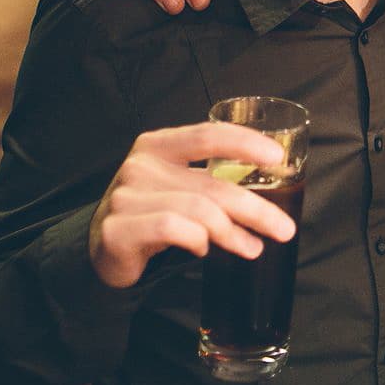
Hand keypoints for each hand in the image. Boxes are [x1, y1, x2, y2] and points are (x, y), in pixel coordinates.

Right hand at [88, 122, 297, 288]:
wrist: (102, 246)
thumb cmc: (150, 212)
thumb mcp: (178, 188)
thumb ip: (212, 183)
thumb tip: (269, 197)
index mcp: (158, 145)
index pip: (207, 135)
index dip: (245, 142)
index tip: (277, 157)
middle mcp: (141, 165)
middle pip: (212, 184)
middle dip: (256, 208)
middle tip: (283, 228)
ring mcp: (126, 196)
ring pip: (197, 211)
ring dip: (232, 232)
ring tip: (251, 247)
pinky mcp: (118, 228)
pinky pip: (173, 230)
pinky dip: (197, 240)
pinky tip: (203, 249)